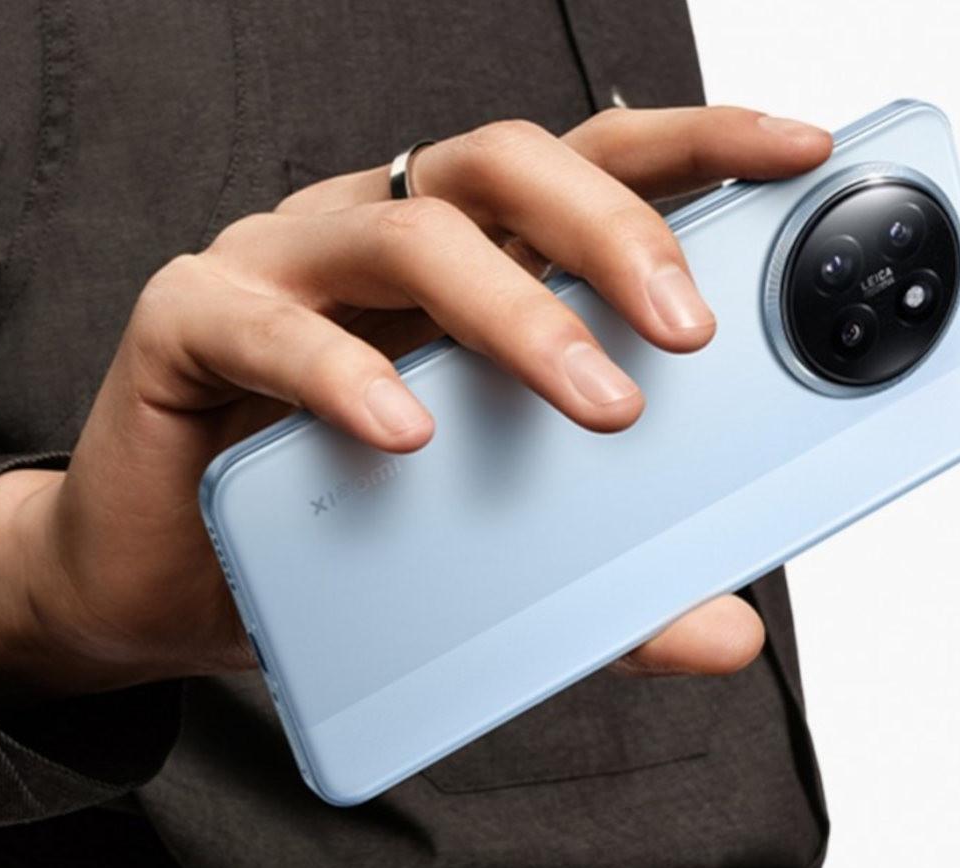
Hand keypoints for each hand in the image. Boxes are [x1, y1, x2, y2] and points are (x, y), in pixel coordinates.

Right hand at [0, 107, 831, 697]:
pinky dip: (340, 371)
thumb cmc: (320, 534)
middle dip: (614, 228)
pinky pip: (264, 323)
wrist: (160, 586)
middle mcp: (370, 233)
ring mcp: (277, 265)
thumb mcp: (484, 561)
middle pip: (501, 165)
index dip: (691, 145)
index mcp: (458, 260)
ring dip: (511, 309)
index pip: (585, 167)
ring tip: (591, 402)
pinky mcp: (187, 319)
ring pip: (400, 228)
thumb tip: (727, 631)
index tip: (799, 154)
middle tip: (688, 331)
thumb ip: (602, 589)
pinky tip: (402, 432)